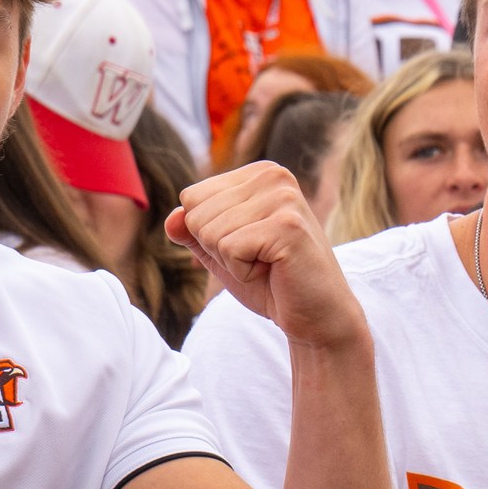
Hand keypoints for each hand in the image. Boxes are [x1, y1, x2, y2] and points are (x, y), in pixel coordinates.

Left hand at [167, 160, 363, 352]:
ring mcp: (283, 198)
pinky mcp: (287, 226)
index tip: (246, 245)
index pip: (191, 198)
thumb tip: (172, 218)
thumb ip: (192, 230)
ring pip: (209, 232)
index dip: (208, 233)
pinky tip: (273, 271)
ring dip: (231, 261)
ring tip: (267, 263)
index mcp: (259, 173)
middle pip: (196, 214)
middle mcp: (273, 176)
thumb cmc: (270, 281)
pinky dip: (242, 271)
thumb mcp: (220, 251)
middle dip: (218, 248)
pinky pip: (228, 249)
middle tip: (258, 259)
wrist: (316, 315)